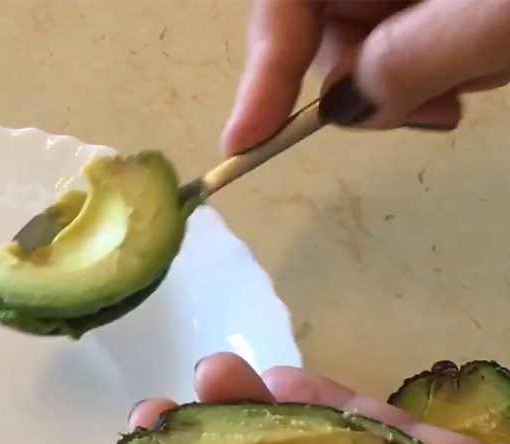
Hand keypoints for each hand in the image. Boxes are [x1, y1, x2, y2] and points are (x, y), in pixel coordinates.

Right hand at [221, 0, 509, 154]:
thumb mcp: (496, 15)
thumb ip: (412, 58)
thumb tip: (341, 108)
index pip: (285, 0)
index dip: (262, 72)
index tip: (244, 144)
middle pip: (321, 28)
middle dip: (360, 81)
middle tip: (430, 112)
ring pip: (366, 44)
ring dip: (408, 81)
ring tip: (475, 76)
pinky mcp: (430, 4)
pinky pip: (406, 42)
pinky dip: (434, 70)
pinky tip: (480, 63)